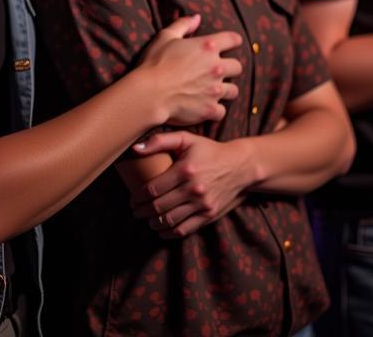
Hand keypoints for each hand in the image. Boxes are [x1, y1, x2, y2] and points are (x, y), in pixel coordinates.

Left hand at [131, 131, 252, 237]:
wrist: (239, 166)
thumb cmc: (209, 150)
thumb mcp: (187, 139)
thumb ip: (160, 140)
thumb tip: (135, 149)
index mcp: (184, 170)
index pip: (153, 189)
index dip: (138, 197)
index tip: (132, 199)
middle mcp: (193, 189)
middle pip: (158, 207)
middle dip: (142, 211)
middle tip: (135, 210)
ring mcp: (202, 204)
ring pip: (169, 220)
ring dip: (152, 223)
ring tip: (146, 219)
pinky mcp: (209, 215)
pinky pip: (184, 230)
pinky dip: (169, 233)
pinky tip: (161, 229)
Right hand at [139, 15, 242, 126]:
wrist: (150, 93)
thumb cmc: (155, 62)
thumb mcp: (166, 36)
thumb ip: (183, 24)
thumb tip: (197, 17)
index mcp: (208, 46)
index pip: (233, 39)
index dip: (233, 41)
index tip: (231, 44)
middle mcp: (216, 67)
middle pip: (237, 67)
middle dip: (230, 68)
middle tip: (219, 71)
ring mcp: (215, 90)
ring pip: (234, 90)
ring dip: (226, 90)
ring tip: (215, 91)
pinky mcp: (210, 109)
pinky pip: (222, 111)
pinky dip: (216, 110)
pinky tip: (207, 107)